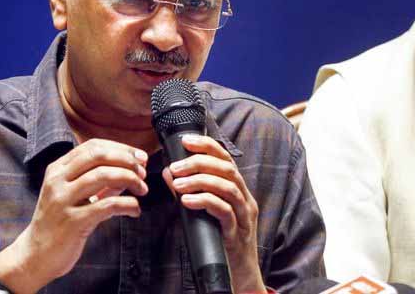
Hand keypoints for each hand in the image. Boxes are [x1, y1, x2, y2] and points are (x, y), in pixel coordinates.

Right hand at [0, 139, 148, 293]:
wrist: (35, 255)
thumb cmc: (59, 222)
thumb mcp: (74, 194)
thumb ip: (100, 180)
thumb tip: (132, 168)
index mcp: (58, 169)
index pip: (93, 145)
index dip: (121, 148)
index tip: (140, 157)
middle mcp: (58, 180)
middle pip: (99, 155)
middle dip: (127, 160)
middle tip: (143, 172)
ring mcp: (63, 200)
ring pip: (103, 175)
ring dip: (130, 179)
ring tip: (142, 189)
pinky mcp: (73, 222)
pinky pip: (107, 205)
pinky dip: (128, 204)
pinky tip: (135, 210)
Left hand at [163, 134, 263, 293]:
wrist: (238, 275)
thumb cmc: (220, 242)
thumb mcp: (204, 213)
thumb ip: (189, 192)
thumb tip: (169, 172)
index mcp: (238, 190)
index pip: (225, 158)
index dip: (206, 145)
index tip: (185, 141)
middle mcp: (245, 198)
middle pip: (227, 169)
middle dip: (199, 163)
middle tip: (176, 167)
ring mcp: (244, 215)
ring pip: (228, 187)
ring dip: (200, 181)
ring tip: (178, 184)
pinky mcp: (238, 233)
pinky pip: (224, 211)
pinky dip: (205, 202)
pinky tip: (187, 202)